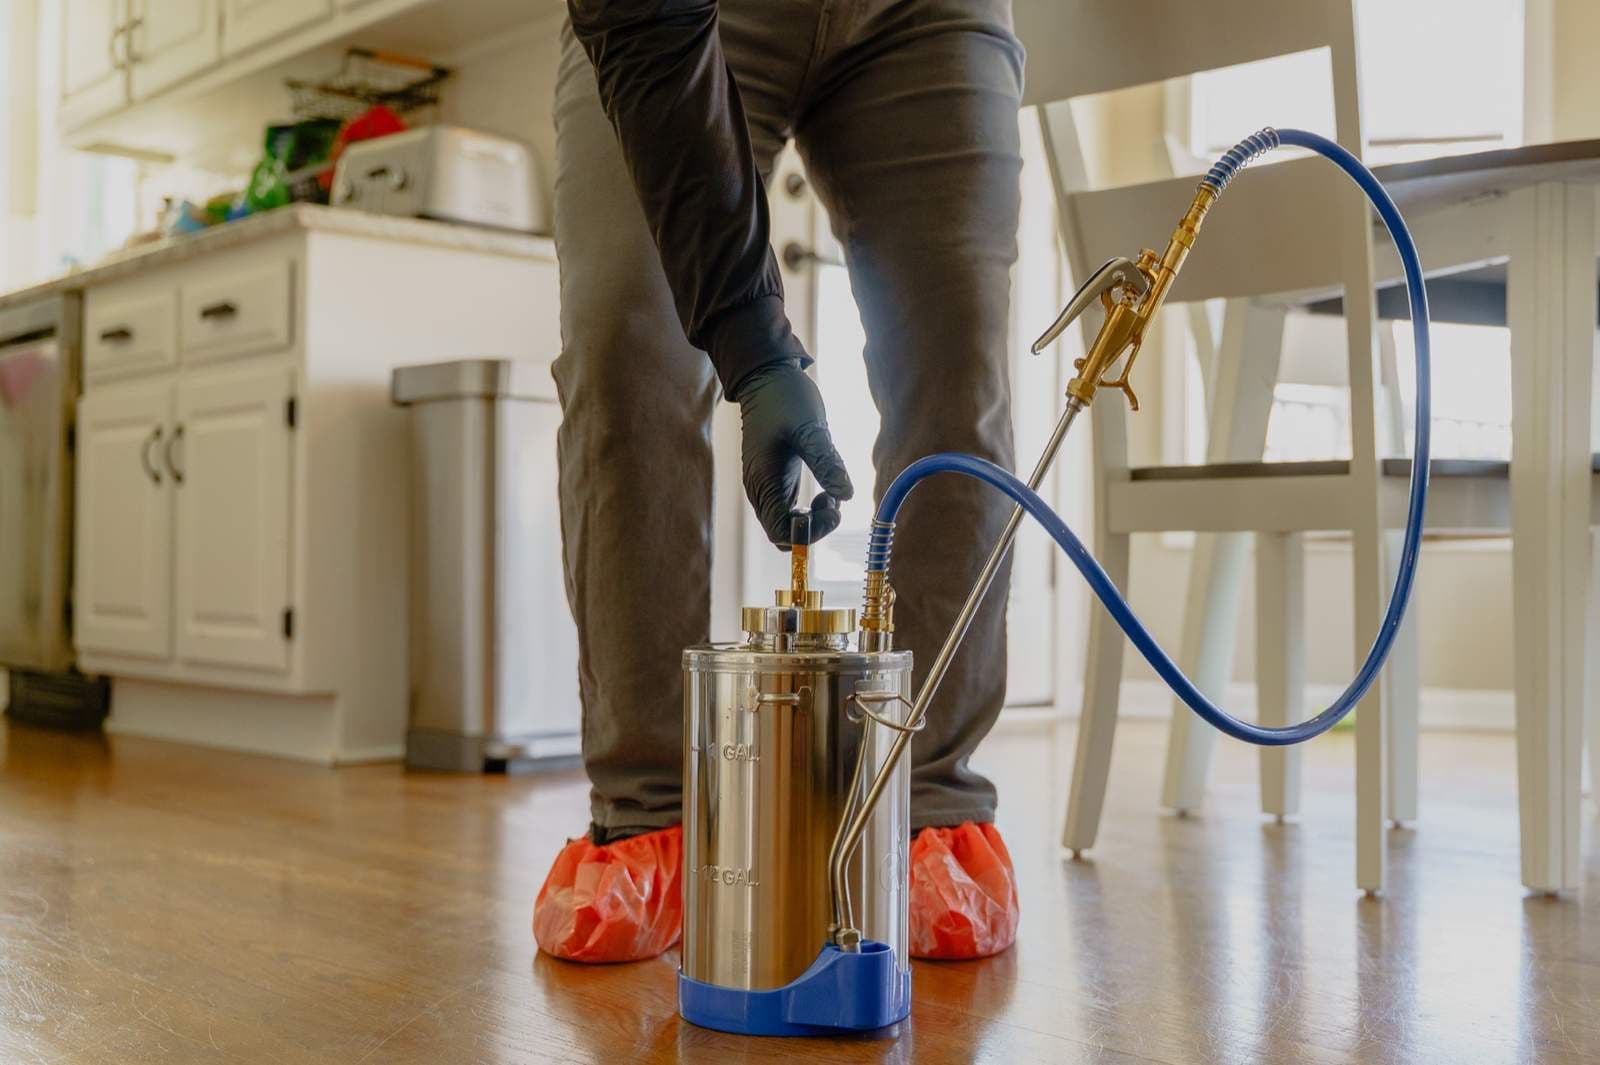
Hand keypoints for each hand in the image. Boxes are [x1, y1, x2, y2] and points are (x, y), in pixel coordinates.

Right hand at [732, 360, 854, 547]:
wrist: (766, 377)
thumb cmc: (785, 398)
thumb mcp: (810, 428)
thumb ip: (827, 462)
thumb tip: (847, 495)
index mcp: (763, 481)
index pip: (781, 531)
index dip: (809, 531)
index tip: (833, 507)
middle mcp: (760, 490)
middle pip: (782, 533)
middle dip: (814, 527)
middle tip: (835, 501)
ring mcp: (766, 486)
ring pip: (787, 524)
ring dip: (813, 518)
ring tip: (832, 493)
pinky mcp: (776, 480)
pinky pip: (790, 510)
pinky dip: (810, 510)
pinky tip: (826, 490)